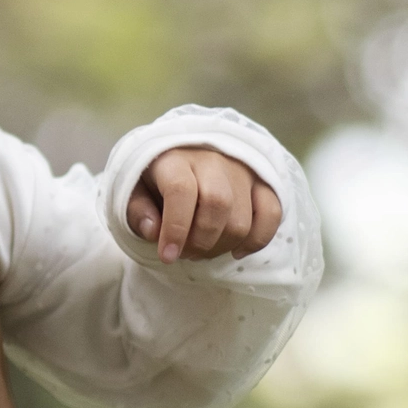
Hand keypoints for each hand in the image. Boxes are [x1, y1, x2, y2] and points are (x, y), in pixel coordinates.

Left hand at [127, 148, 281, 264]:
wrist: (186, 151)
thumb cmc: (158, 177)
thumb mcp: (135, 190)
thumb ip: (138, 211)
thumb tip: (152, 231)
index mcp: (176, 159)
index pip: (181, 191)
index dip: (175, 229)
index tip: (167, 256)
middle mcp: (213, 160)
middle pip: (217, 205)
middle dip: (200, 241)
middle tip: (186, 254)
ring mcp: (242, 170)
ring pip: (242, 218)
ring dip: (223, 246)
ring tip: (203, 250)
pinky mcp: (262, 182)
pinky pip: (272, 213)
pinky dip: (257, 240)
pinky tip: (236, 251)